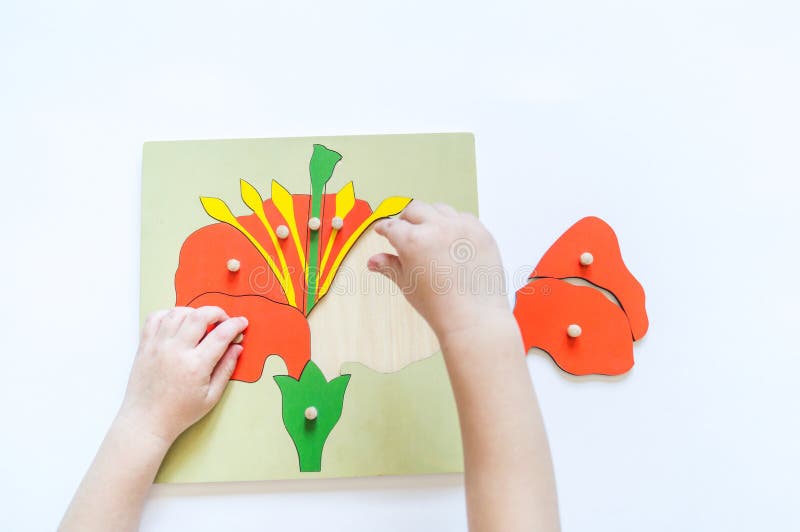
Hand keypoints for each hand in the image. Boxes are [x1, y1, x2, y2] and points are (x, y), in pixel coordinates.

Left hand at [118, 306, 248, 443]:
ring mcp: (158, 346)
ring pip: (178, 312)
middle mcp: (176, 351)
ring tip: (201, 323)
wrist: (146, 421)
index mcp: (196, 366)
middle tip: (223, 320)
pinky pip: (155, 318)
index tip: (242, 323)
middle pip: (199, 316)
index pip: (221, 335)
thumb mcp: (211, 397)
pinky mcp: (145, 346)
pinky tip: (177, 323)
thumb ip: (226, 369)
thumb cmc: (180, 413)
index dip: (235, 325)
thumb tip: (237, 347)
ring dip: (194, 312)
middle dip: (217, 312)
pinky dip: (168, 314)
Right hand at [368, 201, 510, 342]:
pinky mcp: (481, 233)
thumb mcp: (408, 284)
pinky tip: (451, 238)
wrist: (473, 319)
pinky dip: (454, 223)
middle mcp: (437, 228)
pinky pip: (464, 218)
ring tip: (429, 233)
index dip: (384, 228)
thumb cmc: (439, 306)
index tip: (383, 230)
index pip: (393, 226)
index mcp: (413, 241)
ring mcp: (462, 228)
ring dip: (430, 217)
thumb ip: (390, 266)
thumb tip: (373, 261)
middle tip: (404, 230)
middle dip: (405, 219)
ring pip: (440, 209)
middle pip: (415, 210)